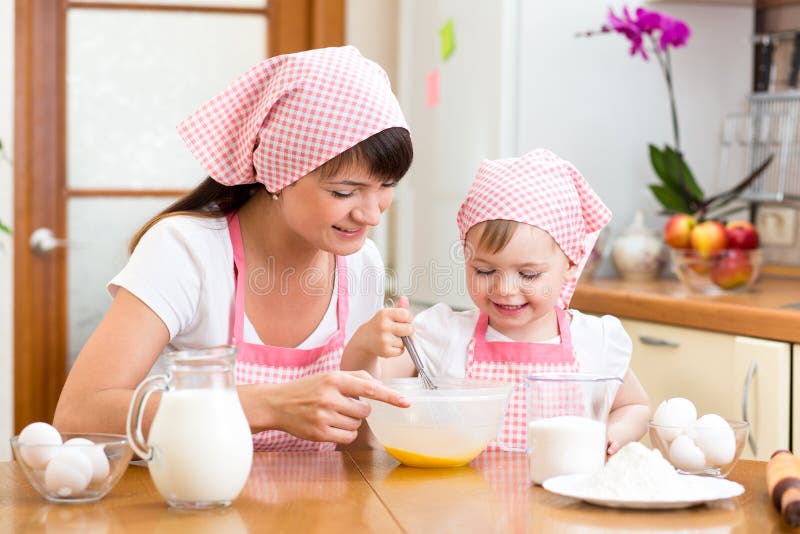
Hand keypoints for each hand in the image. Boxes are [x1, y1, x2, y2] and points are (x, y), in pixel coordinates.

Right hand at [260, 370, 409, 443]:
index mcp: (335, 379)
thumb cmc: (308, 388)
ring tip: (333, 414)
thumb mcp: (329, 376)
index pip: (369, 388)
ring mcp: (324, 416)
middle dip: (360, 410)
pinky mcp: (319, 433)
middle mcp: (329, 397)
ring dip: (351, 421)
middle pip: (365, 411)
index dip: (390, 396)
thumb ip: (356, 378)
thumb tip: (379, 386)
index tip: (406, 402)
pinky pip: (348, 437)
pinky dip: (346, 433)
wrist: (277, 404)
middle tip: (343, 405)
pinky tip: (332, 426)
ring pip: (357, 425)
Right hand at [356, 295, 413, 357]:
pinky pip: (401, 351)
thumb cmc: (379, 325)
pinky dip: (398, 350)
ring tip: (392, 338)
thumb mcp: (386, 314)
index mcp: (384, 314)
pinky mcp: (385, 351)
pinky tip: (390, 345)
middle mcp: (383, 326)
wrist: (364, 339)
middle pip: (409, 329)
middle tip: (401, 330)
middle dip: (408, 331)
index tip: (405, 321)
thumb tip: (404, 298)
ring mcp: (384, 339)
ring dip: (402, 341)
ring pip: (405, 342)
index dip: (409, 319)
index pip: (406, 315)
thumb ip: (399, 307)